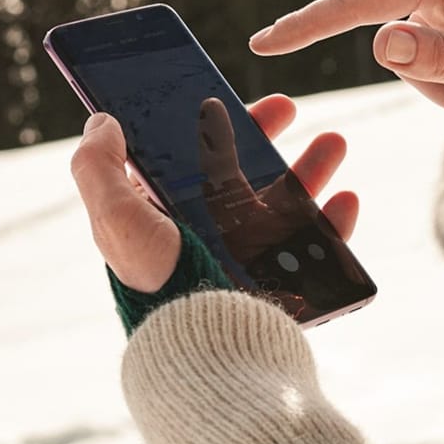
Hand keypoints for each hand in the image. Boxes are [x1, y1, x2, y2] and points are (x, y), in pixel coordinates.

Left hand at [69, 95, 360, 292]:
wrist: (201, 345)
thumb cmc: (155, 280)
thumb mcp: (113, 218)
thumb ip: (97, 166)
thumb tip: (101, 121)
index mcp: (168, 215)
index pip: (189, 159)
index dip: (208, 126)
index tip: (227, 99)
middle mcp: (208, 233)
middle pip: (244, 171)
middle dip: (267, 135)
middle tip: (288, 106)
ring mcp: (248, 256)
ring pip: (286, 200)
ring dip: (313, 167)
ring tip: (335, 142)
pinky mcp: (281, 281)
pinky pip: (315, 246)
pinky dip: (335, 222)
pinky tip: (346, 199)